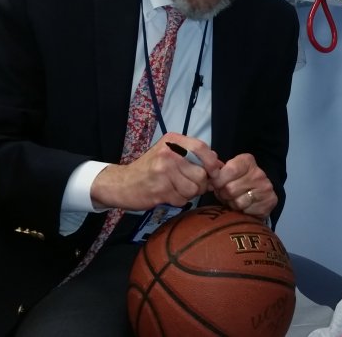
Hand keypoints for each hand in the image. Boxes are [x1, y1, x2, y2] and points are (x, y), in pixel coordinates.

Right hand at [90, 133, 222, 210]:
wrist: (122, 183)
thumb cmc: (150, 169)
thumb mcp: (170, 154)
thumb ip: (193, 156)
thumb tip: (220, 164)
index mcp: (172, 141)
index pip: (202, 148)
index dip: (212, 162)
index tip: (214, 172)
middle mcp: (168, 154)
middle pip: (201, 173)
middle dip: (200, 184)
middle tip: (189, 185)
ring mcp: (163, 172)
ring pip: (193, 189)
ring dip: (189, 194)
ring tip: (176, 189)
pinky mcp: (159, 190)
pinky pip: (182, 200)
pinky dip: (178, 201)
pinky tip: (167, 194)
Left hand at [210, 153, 276, 217]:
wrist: (258, 196)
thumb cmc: (236, 183)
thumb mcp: (226, 174)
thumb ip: (217, 173)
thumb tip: (208, 179)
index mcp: (247, 161)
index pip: (230, 170)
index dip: (218, 180)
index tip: (216, 185)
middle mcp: (259, 173)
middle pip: (230, 189)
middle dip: (224, 195)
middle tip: (225, 195)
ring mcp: (266, 188)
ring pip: (238, 202)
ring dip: (232, 204)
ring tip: (234, 200)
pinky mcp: (269, 202)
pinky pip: (247, 211)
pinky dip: (242, 212)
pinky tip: (244, 207)